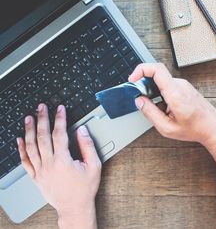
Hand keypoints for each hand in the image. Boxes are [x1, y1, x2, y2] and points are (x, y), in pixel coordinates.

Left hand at [17, 104, 100, 228]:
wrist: (75, 208)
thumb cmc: (85, 189)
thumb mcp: (94, 166)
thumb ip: (87, 146)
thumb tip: (82, 130)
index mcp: (63, 160)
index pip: (59, 134)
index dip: (59, 119)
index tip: (60, 108)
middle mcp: (49, 165)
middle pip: (42, 137)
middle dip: (42, 119)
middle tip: (42, 107)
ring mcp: (40, 171)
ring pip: (31, 147)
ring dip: (29, 130)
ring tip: (29, 118)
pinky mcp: (36, 178)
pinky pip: (25, 161)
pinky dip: (21, 149)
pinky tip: (20, 139)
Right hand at [128, 63, 215, 146]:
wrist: (213, 127)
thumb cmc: (194, 128)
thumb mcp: (167, 127)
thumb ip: (150, 113)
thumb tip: (139, 101)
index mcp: (175, 93)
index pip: (157, 69)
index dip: (141, 70)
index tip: (133, 79)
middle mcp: (180, 85)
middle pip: (156, 76)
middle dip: (146, 89)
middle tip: (145, 104)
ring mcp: (183, 85)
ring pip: (161, 83)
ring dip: (155, 95)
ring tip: (161, 112)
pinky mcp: (184, 87)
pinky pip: (168, 87)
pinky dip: (162, 97)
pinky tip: (167, 110)